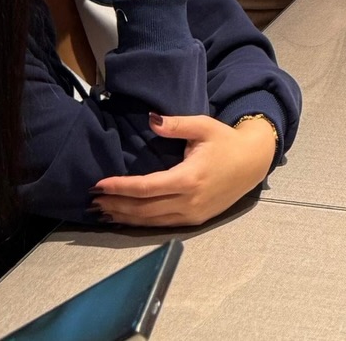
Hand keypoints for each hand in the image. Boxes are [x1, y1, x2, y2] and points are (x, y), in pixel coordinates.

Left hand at [91, 113, 274, 226]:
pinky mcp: (194, 221)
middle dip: (115, 204)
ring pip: (149, 221)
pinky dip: (139, 222)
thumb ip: (177, 124)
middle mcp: (189, 200)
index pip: (146, 187)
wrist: (253, 162)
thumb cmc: (226, 142)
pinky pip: (160, 225)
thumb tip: (151, 120)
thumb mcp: (204, 126)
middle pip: (143, 209)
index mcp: (190, 177)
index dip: (120, 188)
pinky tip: (125, 217)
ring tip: (102, 210)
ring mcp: (192, 214)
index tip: (99, 184)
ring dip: (123, 216)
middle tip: (92, 199)